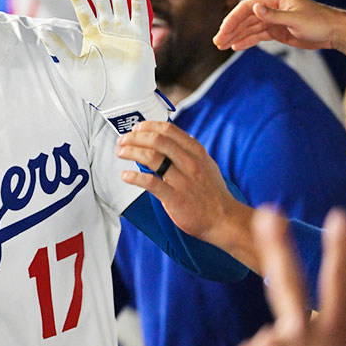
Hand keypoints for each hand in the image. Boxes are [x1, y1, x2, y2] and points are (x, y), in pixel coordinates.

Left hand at [41, 0, 165, 131]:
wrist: (119, 103)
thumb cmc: (95, 87)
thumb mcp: (71, 67)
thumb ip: (58, 48)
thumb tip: (41, 30)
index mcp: (91, 32)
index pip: (81, 6)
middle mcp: (108, 27)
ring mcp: (124, 31)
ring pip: (119, 0)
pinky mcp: (141, 38)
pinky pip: (140, 15)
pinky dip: (138, 0)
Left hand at [116, 121, 252, 256]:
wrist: (225, 219)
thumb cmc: (212, 193)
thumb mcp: (205, 164)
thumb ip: (187, 151)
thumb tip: (165, 139)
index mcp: (196, 152)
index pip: (168, 130)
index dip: (148, 126)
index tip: (136, 128)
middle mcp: (190, 163)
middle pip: (157, 140)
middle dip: (135, 137)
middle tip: (122, 140)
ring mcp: (183, 180)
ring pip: (152, 158)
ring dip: (131, 152)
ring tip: (120, 152)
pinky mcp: (176, 198)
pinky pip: (151, 183)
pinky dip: (135, 177)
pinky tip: (125, 175)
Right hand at [213, 0, 342, 51]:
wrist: (333, 32)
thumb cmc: (319, 22)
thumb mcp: (295, 19)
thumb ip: (274, 15)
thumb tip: (254, 8)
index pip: (247, 7)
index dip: (233, 19)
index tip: (223, 31)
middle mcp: (270, 8)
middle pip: (244, 18)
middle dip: (230, 30)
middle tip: (218, 42)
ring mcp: (272, 20)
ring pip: (248, 28)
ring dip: (235, 36)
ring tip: (222, 45)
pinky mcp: (275, 31)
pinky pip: (256, 36)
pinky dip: (246, 41)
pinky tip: (236, 46)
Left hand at [234, 207, 345, 345]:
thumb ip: (305, 336)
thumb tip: (271, 334)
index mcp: (334, 335)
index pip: (339, 287)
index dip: (338, 253)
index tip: (339, 217)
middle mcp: (309, 335)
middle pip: (290, 282)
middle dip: (279, 245)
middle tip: (271, 212)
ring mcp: (280, 344)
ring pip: (264, 341)